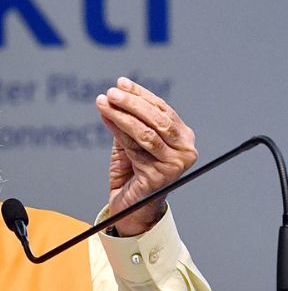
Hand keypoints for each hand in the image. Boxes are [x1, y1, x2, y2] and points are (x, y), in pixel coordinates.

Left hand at [95, 77, 196, 235]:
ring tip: (104, 103)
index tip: (121, 83)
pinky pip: (135, 149)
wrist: (129, 208)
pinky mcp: (159, 177)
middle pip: (158, 119)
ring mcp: (175, 165)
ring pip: (146, 133)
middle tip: (111, 93)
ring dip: (122, 115)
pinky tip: (106, 119)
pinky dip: (118, 131)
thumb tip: (113, 96)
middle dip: (132, 103)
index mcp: (184, 138)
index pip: (163, 110)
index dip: (141, 95)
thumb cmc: (132, 173)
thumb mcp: (131, 142)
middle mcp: (186, 151)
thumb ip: (128, 122)